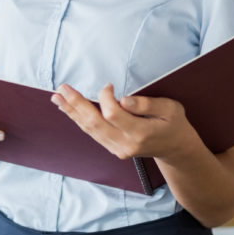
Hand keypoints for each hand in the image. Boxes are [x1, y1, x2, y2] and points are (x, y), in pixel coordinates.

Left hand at [51, 83, 198, 162]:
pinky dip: (80, 120)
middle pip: (94, 123)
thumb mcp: (170, 108)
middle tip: (62, 89)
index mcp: (140, 133)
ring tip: (58, 98)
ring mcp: (118, 149)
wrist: (176, 148)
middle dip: (76, 104)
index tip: (109, 85)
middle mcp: (125, 144)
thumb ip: (147, 104)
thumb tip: (123, 100)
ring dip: (72, 112)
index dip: (106, 98)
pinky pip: (93, 133)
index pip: (113, 114)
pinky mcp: (114, 149)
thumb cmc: (173, 123)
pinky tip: (70, 110)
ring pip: (90, 130)